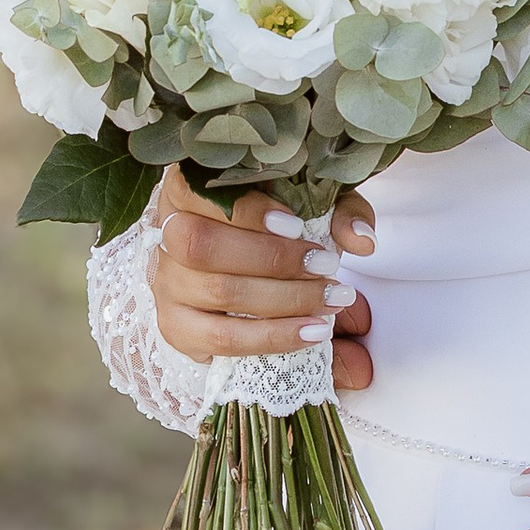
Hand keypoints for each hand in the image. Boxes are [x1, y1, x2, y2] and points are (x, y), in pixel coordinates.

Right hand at [151, 171, 377, 396]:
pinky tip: (311, 333)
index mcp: (187, 190)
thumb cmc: (276, 225)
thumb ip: (338, 212)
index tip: (298, 225)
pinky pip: (221, 339)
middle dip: (273, 259)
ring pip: (218, 293)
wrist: (247, 269)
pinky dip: (272, 337)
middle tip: (327, 266)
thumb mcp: (309, 203)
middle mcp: (167, 235)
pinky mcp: (177, 326)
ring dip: (284, 300)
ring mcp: (167, 284)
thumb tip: (363, 239)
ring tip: (330, 302)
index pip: (197, 190)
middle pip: (204, 247)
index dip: (245, 209)